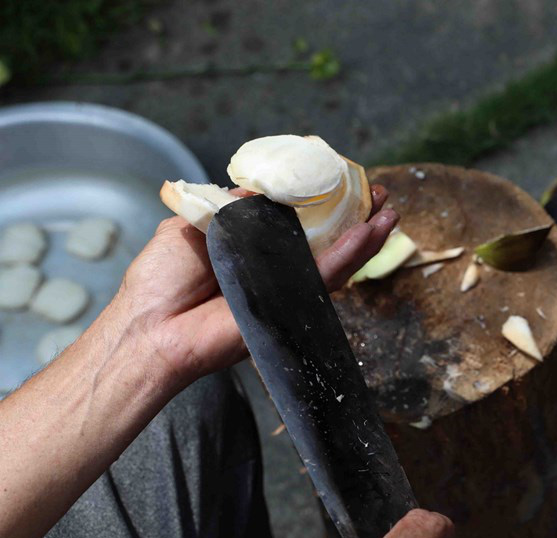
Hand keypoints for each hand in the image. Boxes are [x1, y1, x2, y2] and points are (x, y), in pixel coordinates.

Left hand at [112, 185, 396, 387]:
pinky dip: (350, 255)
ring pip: (336, 260)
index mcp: (252, 247)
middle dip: (357, 217)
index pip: (297, 221)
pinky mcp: (289, 307)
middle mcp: (274, 269)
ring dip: (367, 236)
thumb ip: (230, 207)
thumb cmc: (161, 281)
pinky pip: (325, 279)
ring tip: (390, 212)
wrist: (151, 326)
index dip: (322, 200)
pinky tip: (370, 233)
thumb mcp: (192, 224)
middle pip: (327, 240)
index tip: (342, 179)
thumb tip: (260, 186)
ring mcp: (285, 289)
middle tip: (380, 195)